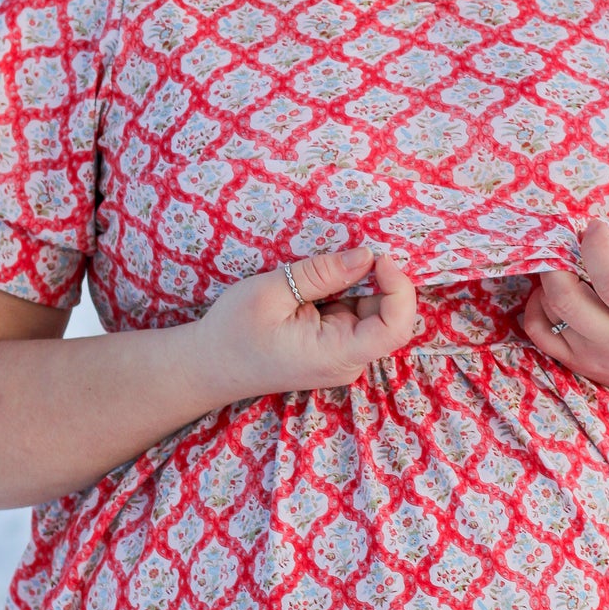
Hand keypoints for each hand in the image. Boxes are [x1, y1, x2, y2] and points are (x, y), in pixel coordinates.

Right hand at [193, 245, 415, 408]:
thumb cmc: (232, 332)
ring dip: (362, 282)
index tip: (378, 256)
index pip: (395, 328)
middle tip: (356, 244)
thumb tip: (366, 255)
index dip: (399, 289)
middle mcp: (348, 361)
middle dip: (380, 279)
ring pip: (373, 312)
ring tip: (334, 258)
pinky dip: (348, 290)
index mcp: (336, 355)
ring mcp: (342, 355)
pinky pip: (355, 314)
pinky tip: (328, 274)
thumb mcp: (271, 293)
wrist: (209, 365)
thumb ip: (321, 274)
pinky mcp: (334, 346)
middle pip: (389, 317)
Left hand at [519, 216, 608, 416]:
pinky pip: (539, 333)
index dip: (596, 247)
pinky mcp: (580, 365)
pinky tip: (559, 294)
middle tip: (573, 245)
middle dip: (559, 260)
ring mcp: (595, 358)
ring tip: (573, 269)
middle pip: (566, 298)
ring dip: (551, 281)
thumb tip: (598, 238)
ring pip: (549, 311)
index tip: (597, 227)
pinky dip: (539, 306)